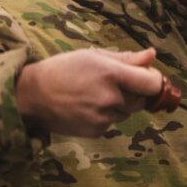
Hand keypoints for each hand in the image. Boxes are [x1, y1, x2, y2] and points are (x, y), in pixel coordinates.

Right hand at [16, 48, 162, 136]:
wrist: (32, 95)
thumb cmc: (64, 69)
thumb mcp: (94, 56)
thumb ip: (127, 58)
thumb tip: (152, 55)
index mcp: (112, 74)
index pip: (153, 84)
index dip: (153, 80)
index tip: (145, 77)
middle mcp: (110, 98)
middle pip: (142, 99)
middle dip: (134, 92)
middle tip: (111, 83)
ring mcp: (103, 117)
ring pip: (128, 112)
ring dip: (120, 104)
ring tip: (95, 94)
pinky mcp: (96, 131)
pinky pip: (113, 123)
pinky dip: (107, 116)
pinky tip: (88, 107)